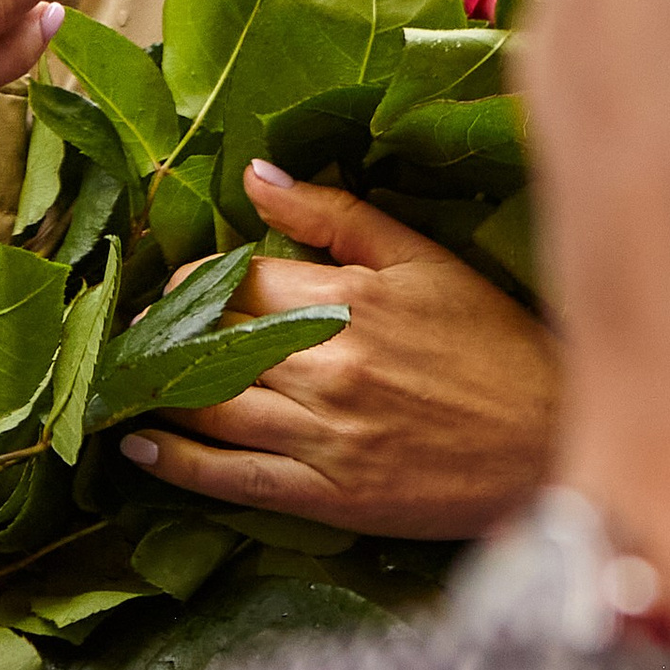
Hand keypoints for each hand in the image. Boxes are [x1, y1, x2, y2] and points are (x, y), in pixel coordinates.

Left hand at [119, 165, 557, 538]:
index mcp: (346, 297)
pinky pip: (233, 478)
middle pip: (208, 339)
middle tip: (133, 330)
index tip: (177, 284)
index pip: (232, 277)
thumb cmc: (492, 343)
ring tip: (118, 380)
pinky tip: (139, 447)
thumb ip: (334, 212)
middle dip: (160, 332)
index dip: (193, 279)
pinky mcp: (329, 495)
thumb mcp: (423, 259)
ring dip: (151, 391)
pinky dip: (177, 464)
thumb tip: (253, 175)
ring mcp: (324, 433)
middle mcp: (325, 364)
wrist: (551, 443)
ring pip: (208, 405)